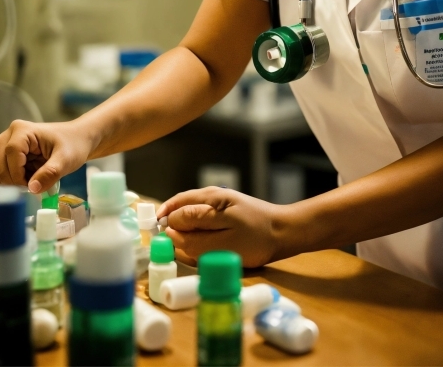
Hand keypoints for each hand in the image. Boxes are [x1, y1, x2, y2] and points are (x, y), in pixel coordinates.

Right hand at [0, 119, 92, 193]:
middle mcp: (11, 134)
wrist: (78, 141)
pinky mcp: (8, 154)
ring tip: (29, 181)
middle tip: (31, 184)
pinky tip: (26, 179)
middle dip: (12, 178)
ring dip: (9, 180)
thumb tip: (32, 189)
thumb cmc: (74, 145)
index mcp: (23, 130)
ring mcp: (7, 143)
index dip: (17, 173)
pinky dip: (9, 180)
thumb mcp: (66, 160)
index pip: (10, 153)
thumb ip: (50, 173)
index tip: (30, 185)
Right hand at [157, 187, 287, 267]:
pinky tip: (199, 243)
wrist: (285, 231)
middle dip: (172, 225)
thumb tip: (170, 232)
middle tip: (168, 246)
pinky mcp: (224, 210)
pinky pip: (201, 217)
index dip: (165, 225)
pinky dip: (196, 229)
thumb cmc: (256, 239)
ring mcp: (218, 201)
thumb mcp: (225, 242)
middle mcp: (211, 196)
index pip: (177, 209)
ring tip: (183, 246)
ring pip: (190, 211)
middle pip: (180, 207)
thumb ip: (196, 238)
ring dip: (183, 227)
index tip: (158, 243)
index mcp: (210, 199)